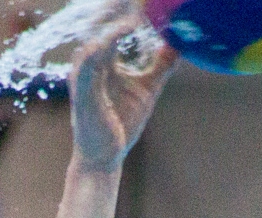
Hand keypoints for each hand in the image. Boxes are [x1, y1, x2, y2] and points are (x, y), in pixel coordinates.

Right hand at [70, 7, 178, 172]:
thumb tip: (179, 43)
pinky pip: (89, 61)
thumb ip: (161, 64)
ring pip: (95, 36)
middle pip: (102, 24)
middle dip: (119, 6)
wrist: (104, 158)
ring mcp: (84, 76)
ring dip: (113, 18)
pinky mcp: (82, 91)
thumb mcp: (148, 87)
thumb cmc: (122, 123)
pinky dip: (104, 42)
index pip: (115, 24)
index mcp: (104, 60)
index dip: (130, 8)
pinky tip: (125, 28)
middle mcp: (91, 63)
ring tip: (136, 6)